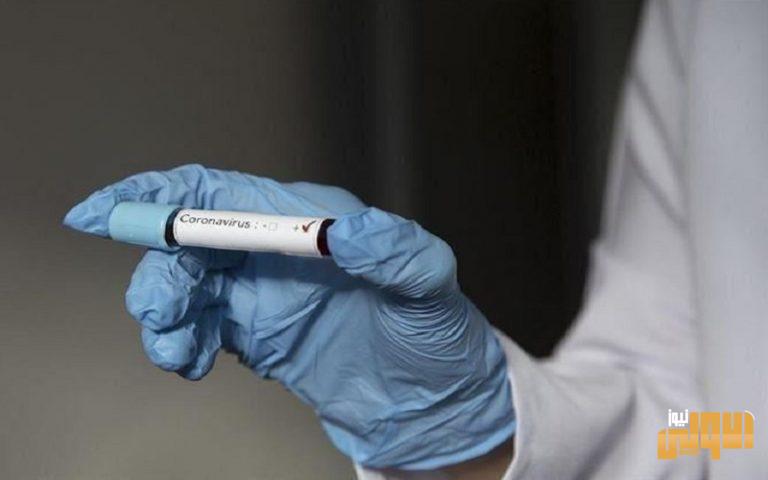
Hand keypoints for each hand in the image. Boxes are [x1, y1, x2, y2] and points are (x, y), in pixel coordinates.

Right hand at [63, 164, 514, 468]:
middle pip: (187, 240)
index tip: (105, 212)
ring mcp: (259, 293)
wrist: (428, 398)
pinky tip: (191, 361)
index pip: (218, 191)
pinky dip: (179, 343)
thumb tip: (348, 232)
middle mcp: (275, 250)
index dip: (158, 196)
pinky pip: (196, 329)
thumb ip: (397, 254)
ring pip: (182, 287)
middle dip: (159, 270)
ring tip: (179, 351)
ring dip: (162, 313)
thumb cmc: (435, 333)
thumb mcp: (431, 287)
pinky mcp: (253, 334)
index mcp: (306, 219)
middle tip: (163, 311)